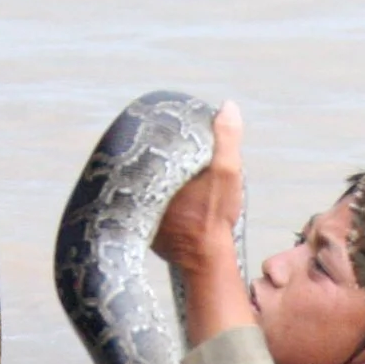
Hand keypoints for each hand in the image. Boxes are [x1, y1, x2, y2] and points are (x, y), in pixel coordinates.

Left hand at [152, 101, 246, 275]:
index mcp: (153, 172)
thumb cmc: (214, 215)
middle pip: (139, 163)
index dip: (152, 133)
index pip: (145, 144)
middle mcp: (138, 189)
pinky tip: (156, 194)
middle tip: (160, 146)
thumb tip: (228, 106)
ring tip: (156, 167)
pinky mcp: (141, 226)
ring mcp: (136, 209)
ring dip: (146, 176)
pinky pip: (140, 204)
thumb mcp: (225, 172)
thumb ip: (226, 139)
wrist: (206, 257)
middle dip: (147, 154)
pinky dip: (148, 197)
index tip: (159, 124)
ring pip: (139, 183)